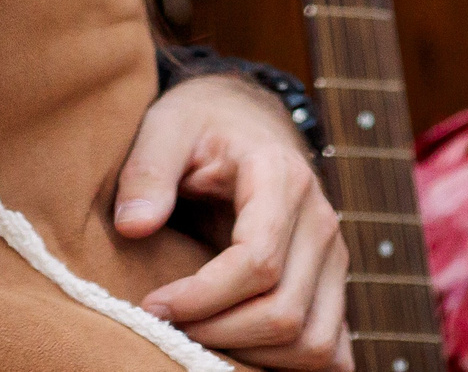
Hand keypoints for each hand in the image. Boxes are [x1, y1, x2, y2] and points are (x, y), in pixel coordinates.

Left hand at [119, 72, 351, 369]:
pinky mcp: (333, 284)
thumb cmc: (201, 121)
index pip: (258, 262)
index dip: (203, 296)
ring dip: (253, 354)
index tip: (152, 305)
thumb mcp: (165, 126)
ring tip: (196, 337)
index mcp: (282, 180)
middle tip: (165, 326)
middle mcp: (322, 223)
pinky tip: (240, 349)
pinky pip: (331, 350)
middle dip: (219, 332)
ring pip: (314, 342)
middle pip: (285, 311)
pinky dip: (290, 365)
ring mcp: (335, 259)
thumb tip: (133, 227)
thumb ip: (147, 171)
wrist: (246, 119)